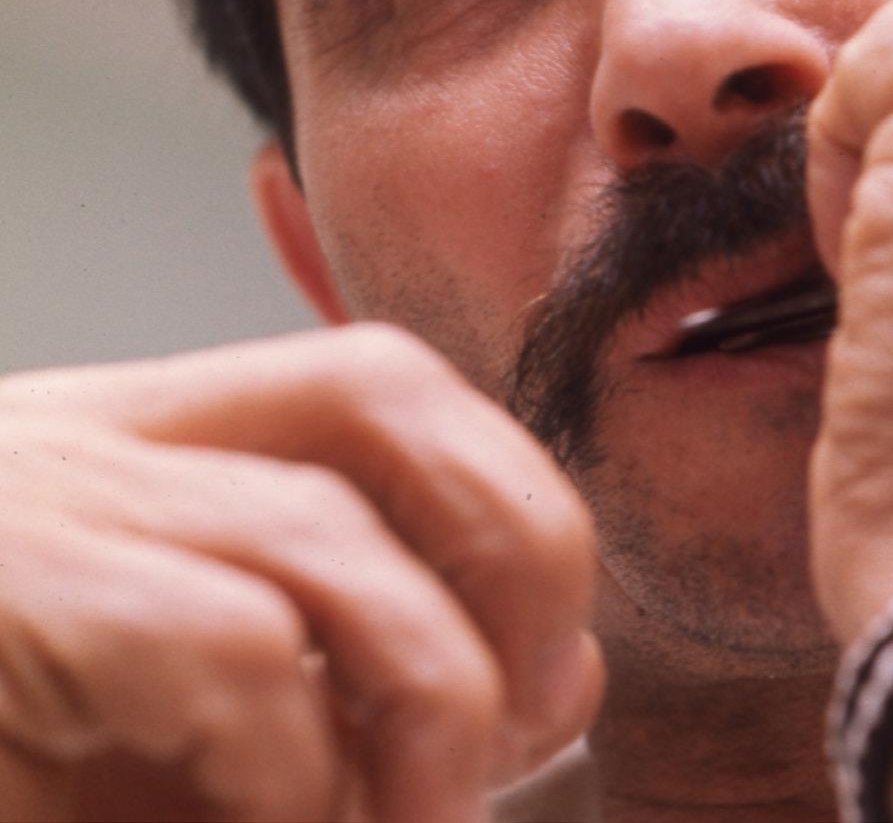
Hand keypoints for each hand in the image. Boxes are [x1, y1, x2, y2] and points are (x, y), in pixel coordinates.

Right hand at [0, 324, 602, 821]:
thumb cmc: (35, 743)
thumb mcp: (228, 713)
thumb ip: (386, 672)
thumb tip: (562, 678)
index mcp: (163, 441)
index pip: (388, 386)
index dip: (511, 504)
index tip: (547, 658)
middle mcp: (102, 438)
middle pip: (377, 387)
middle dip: (507, 544)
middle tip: (513, 717)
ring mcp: (36, 505)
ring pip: (310, 530)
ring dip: (421, 690)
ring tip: (419, 812)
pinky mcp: (2, 594)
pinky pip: (210, 645)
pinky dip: (290, 761)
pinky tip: (284, 813)